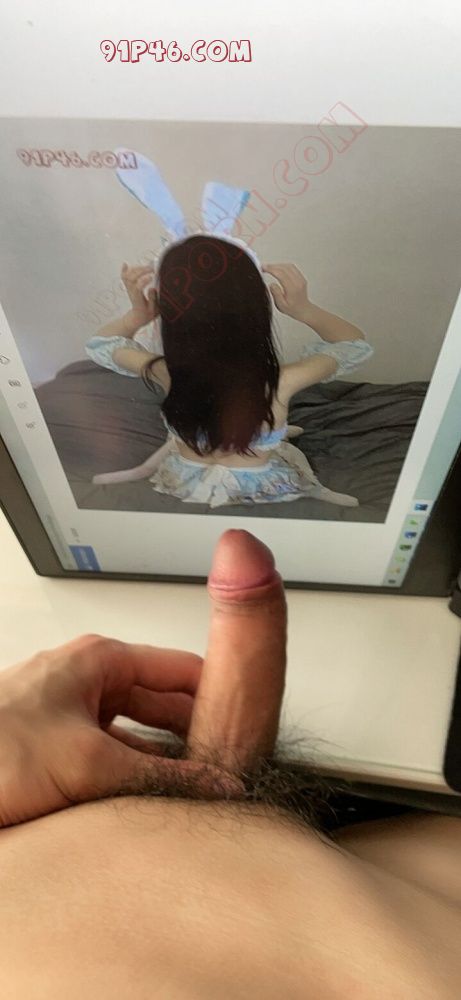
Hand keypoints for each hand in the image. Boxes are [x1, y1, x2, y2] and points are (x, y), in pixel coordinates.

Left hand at [0, 531, 285, 826]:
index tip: (251, 726)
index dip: (222, 697)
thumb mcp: (85, 762)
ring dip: (162, 769)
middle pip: (163, 708)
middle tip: (229, 773)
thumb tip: (217, 789)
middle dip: (194, 741)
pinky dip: (132, 786)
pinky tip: (148, 815)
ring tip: (195, 799)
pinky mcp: (54, 757)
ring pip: (137, 742)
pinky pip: (110, 767)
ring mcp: (69, 721)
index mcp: (98, 661)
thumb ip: (159, 778)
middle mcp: (85, 685)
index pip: (183, 670)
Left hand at [121, 262, 158, 328]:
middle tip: (152, 269)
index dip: (144, 281)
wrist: (137, 318)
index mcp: (138, 300)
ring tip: (147, 268)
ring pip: (128, 276)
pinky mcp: (129, 287)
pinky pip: (124, 277)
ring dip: (137, 269)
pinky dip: (124, 270)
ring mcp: (129, 289)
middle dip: (141, 271)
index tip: (152, 277)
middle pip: (132, 279)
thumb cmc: (147, 314)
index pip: (137, 288)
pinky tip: (126, 264)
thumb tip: (153, 288)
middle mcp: (132, 293)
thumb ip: (153, 300)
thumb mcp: (154, 311)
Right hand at [262, 262, 312, 322]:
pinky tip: (278, 268)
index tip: (263, 268)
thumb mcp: (281, 305)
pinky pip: (292, 267)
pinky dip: (283, 266)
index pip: (281, 274)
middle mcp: (298, 282)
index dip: (271, 269)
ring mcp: (301, 278)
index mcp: (293, 289)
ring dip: (278, 265)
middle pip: (285, 268)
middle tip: (264, 267)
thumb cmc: (293, 309)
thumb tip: (272, 284)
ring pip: (289, 266)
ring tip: (270, 267)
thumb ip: (276, 294)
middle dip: (273, 266)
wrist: (303, 309)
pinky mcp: (301, 277)